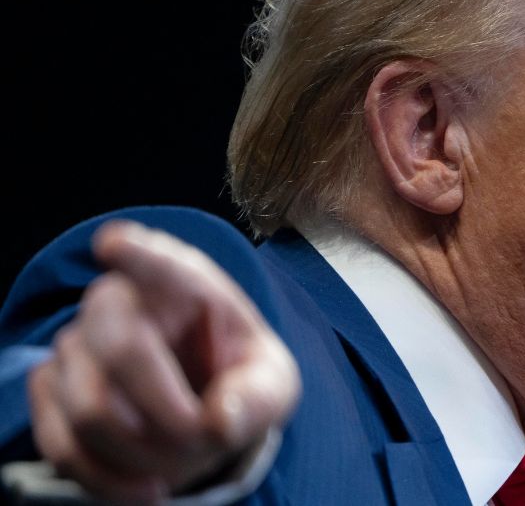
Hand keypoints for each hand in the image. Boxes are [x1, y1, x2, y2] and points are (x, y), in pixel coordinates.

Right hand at [26, 220, 300, 502]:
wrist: (204, 412)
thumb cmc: (240, 383)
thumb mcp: (273, 386)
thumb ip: (259, 398)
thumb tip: (222, 420)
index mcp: (186, 285)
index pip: (158, 260)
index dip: (136, 252)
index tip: (114, 244)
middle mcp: (121, 303)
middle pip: (119, 351)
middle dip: (167, 411)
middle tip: (202, 438)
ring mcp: (78, 345)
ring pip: (89, 409)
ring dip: (142, 452)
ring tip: (182, 462)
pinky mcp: (51, 391)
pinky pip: (62, 445)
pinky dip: (107, 480)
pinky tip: (146, 489)